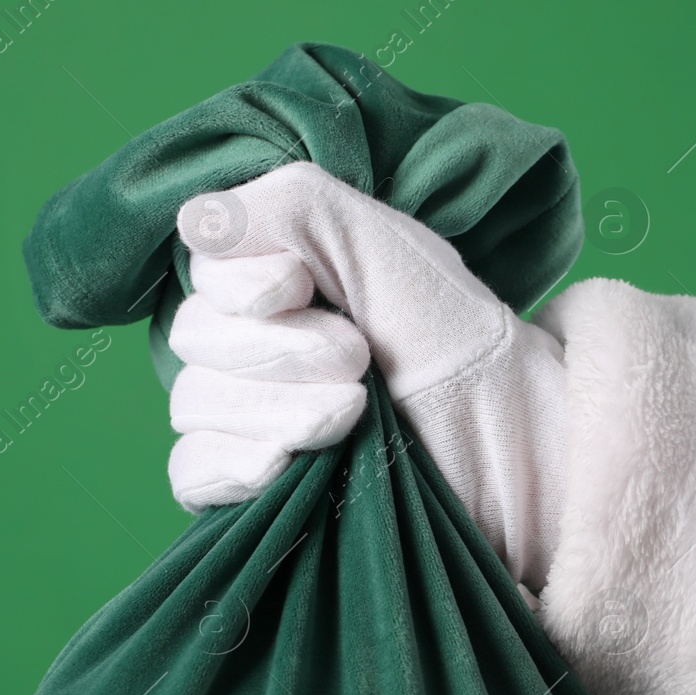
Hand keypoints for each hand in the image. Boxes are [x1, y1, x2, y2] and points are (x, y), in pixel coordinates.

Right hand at [167, 161, 567, 592]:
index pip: (203, 270)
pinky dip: (229, 463)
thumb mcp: (381, 244)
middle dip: (278, 348)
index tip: (301, 285)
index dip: (240, 281)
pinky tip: (281, 463)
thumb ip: (288, 209)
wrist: (504, 437)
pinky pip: (191, 472)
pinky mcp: (253, 485)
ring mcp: (246, 417)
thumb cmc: (450, 334)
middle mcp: (249, 343)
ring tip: (352, 413)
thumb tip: (195, 219)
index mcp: (273, 278)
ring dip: (273, 406)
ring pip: (195, 402)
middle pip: (194, 337)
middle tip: (359, 358)